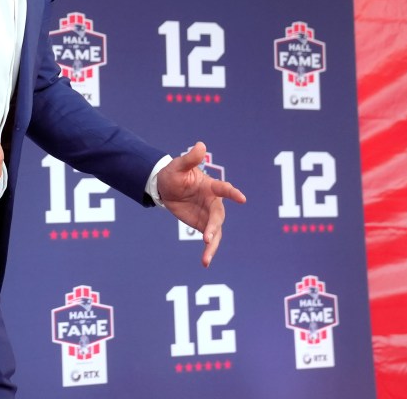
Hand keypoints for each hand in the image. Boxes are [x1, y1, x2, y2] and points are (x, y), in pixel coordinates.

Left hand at [157, 142, 245, 267]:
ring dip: (213, 244)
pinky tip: (205, 262)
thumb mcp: (178, 166)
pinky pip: (210, 240)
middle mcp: (213, 202)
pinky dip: (208, 251)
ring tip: (206, 257)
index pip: (223, 189)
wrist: (165, 187)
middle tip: (207, 236)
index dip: (232, 193)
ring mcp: (209, 216)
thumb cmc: (174, 173)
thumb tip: (200, 144)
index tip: (241, 198)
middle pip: (218, 216)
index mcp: (210, 186)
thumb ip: (190, 159)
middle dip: (214, 226)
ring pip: (217, 232)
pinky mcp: (204, 226)